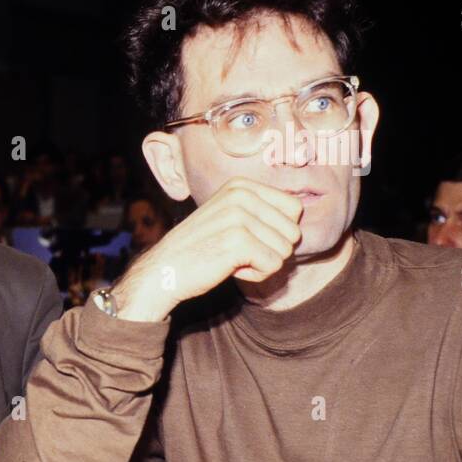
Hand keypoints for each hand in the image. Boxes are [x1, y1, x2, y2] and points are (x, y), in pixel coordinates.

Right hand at [111, 178, 302, 321]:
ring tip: (231, 259)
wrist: (163, 271)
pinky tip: (229, 269)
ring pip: (285, 250)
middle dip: (270, 250)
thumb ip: (259, 211)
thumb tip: (299, 217)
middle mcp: (241, 195)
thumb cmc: (199, 249)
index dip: (275, 232)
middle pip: (293, 231)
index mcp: (241, 185)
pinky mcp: (239, 241)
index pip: (293, 209)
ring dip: (261, 263)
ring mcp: (239, 217)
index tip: (243, 238)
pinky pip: (273, 265)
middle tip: (237, 253)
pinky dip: (255, 275)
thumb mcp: (227, 217)